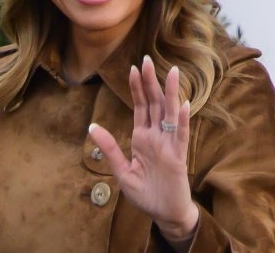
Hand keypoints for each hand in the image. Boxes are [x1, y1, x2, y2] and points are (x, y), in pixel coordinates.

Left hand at [88, 56, 198, 240]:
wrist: (164, 214)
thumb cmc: (145, 194)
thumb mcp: (122, 171)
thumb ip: (110, 149)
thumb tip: (92, 126)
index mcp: (143, 138)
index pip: (141, 107)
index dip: (138, 88)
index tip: (134, 68)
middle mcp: (157, 137)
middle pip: (155, 104)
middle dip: (150, 82)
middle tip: (146, 59)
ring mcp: (169, 145)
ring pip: (170, 113)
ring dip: (170, 93)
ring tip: (171, 71)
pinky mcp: (179, 157)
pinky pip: (181, 135)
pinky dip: (182, 119)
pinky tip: (182, 103)